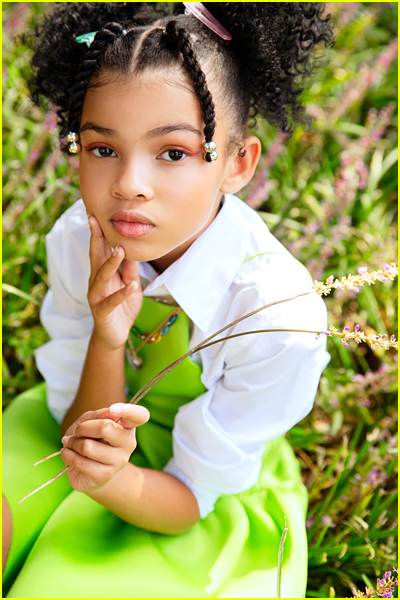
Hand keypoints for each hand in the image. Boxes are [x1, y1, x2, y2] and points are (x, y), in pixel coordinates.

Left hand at [61, 403, 149, 494]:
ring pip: (88, 446)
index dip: (129, 410)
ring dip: (72, 443)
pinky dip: (67, 455)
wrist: (84, 469)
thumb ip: (98, 414)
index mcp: (128, 426)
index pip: (141, 415)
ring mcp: (119, 461)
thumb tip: (110, 411)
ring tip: (70, 445)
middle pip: (106, 427)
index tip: (113, 409)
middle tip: (77, 432)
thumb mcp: (89, 421)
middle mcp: (129, 443)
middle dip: (83, 428)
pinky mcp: (105, 476)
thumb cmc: (89, 439)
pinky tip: (67, 454)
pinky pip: (80, 462)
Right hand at [87, 215, 142, 349]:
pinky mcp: (103, 311)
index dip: (98, 233)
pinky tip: (131, 286)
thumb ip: (131, 269)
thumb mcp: (130, 285)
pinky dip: (122, 293)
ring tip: (119, 250)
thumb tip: (134, 248)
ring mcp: (97, 296)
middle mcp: (96, 282)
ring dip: (110, 263)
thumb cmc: (122, 308)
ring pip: (101, 276)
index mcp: (103, 273)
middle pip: (95, 257)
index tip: (95, 214)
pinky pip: (113, 301)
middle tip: (95, 220)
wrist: (114, 336)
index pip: (99, 249)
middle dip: (95, 239)